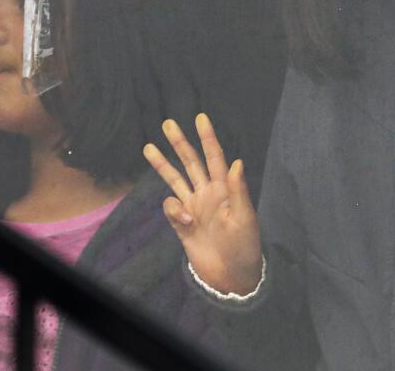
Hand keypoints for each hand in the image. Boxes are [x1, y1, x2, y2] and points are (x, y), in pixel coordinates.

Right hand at [143, 113, 263, 294]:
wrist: (230, 277)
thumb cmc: (244, 247)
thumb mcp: (245, 219)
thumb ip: (239, 191)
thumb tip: (237, 161)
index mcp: (225, 189)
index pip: (215, 157)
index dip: (208, 138)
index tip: (200, 118)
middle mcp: (207, 193)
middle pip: (190, 162)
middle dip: (179, 143)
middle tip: (167, 123)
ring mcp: (193, 207)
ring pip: (175, 179)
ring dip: (163, 164)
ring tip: (148, 147)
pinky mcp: (182, 223)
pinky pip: (171, 208)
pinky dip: (174, 210)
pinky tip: (186, 221)